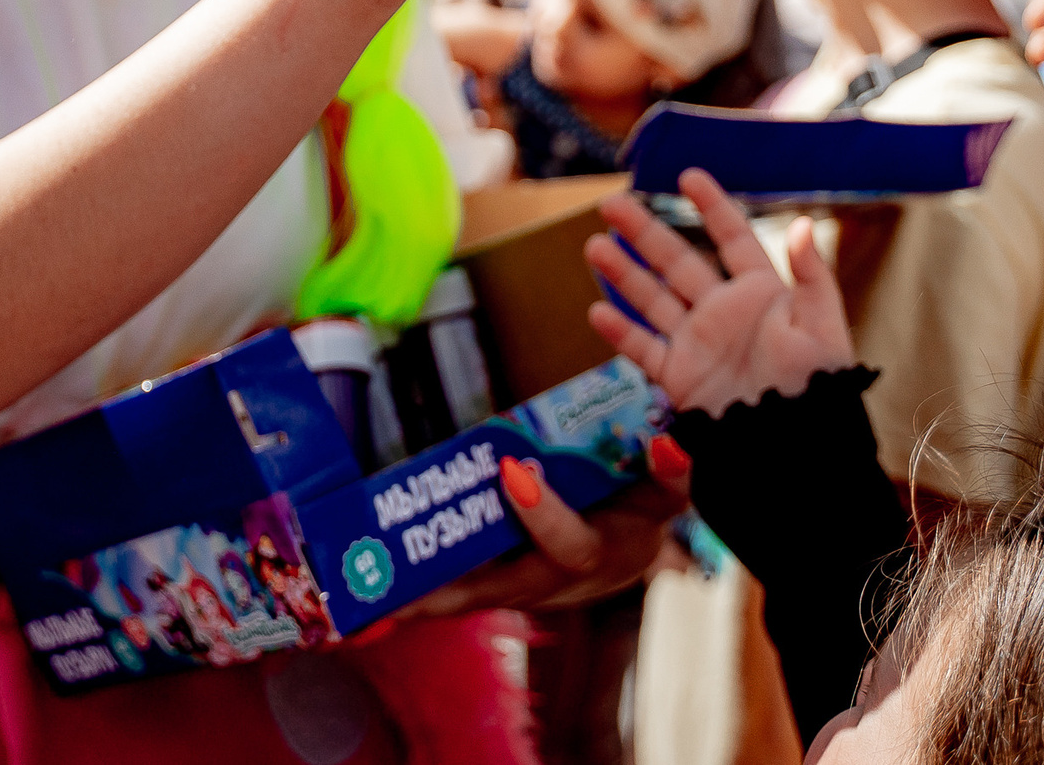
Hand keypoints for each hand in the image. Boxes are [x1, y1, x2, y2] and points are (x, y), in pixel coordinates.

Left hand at [395, 436, 692, 618]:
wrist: (635, 545)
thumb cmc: (646, 505)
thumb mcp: (670, 487)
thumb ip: (675, 469)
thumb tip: (667, 443)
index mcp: (601, 554)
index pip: (572, 544)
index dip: (546, 515)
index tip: (515, 471)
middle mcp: (557, 582)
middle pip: (501, 590)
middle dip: (453, 590)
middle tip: (402, 591)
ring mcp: (525, 588)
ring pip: (471, 596)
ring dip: (423, 601)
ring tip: (369, 601)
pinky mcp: (502, 582)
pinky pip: (459, 589)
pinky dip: (420, 596)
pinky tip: (373, 599)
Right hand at [585, 169, 855, 414]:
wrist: (794, 449)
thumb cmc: (817, 390)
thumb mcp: (823, 330)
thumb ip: (812, 278)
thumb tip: (804, 225)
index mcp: (761, 294)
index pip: (733, 238)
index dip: (712, 207)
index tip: (687, 176)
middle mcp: (723, 311)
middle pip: (677, 261)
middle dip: (644, 232)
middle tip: (611, 203)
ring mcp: (698, 342)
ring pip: (653, 299)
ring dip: (624, 273)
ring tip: (594, 246)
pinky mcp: (681, 377)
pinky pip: (645, 349)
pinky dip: (622, 331)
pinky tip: (597, 311)